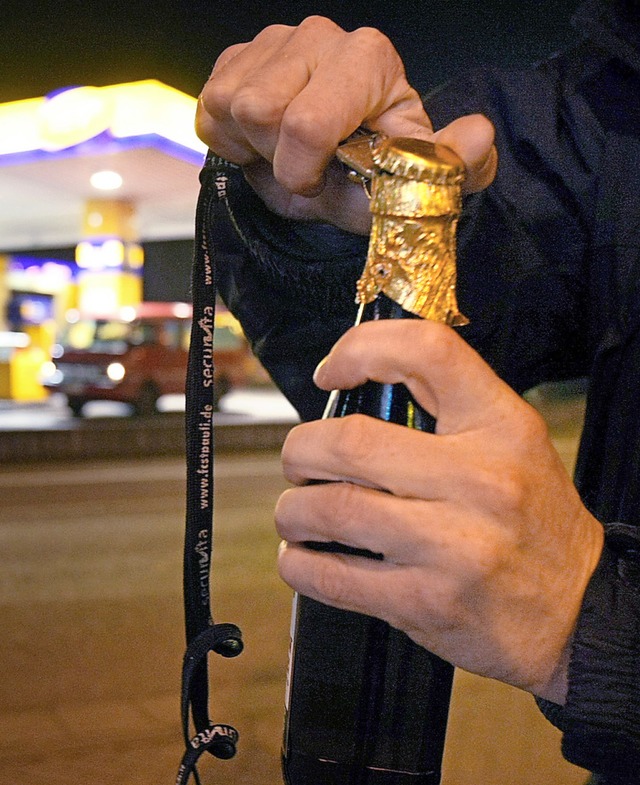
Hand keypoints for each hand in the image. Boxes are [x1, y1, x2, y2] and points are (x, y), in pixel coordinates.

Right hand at [196, 17, 496, 232]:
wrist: (334, 171)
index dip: (303, 168)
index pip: (309, 122)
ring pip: (230, 106)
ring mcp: (273, 41)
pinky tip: (262, 141)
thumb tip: (478, 135)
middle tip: (304, 168)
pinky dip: (229, 140)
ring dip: (253, 149)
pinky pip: (208, 108)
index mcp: (368, 59)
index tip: (320, 181)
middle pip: (261, 110)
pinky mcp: (236, 56)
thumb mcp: (413, 182)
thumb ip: (452, 166)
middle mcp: (319, 35)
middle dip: (277, 158)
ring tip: (285, 153)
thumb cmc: (374, 175)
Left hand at [275, 320, 603, 703]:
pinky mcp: (426, 601)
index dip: (361, 348)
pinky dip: (300, 565)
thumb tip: (357, 385)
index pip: (426, 352)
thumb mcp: (511, 441)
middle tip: (300, 461)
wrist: (577, 608)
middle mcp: (479, 480)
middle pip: (349, 442)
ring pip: (330, 509)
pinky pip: (334, 577)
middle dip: (300, 450)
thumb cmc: (534, 519)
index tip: (330, 373)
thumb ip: (445, 406)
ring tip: (297, 513)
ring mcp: (453, 545)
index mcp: (500, 427)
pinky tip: (302, 558)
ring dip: (293, 511)